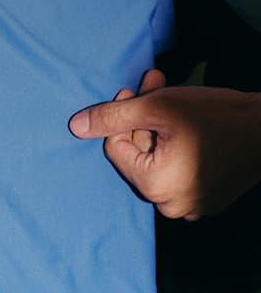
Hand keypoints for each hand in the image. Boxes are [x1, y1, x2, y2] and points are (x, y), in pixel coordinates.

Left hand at [69, 69, 260, 218]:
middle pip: (138, 155)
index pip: (116, 147)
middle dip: (142, 118)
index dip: (123, 115)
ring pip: (158, 160)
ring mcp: (192, 206)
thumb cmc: (218, 116)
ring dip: (159, 128)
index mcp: (154, 187)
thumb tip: (75, 126)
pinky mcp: (209, 199)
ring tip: (173, 100)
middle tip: (155, 85)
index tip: (138, 89)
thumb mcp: (159, 107)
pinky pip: (180, 171)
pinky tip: (189, 124)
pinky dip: (178, 146)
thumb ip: (114, 117)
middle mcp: (170, 206)